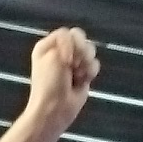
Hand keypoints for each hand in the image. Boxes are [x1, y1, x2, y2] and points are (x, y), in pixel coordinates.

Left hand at [21, 24, 98, 141]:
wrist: (55, 108)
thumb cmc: (49, 83)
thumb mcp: (53, 55)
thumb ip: (68, 41)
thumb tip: (81, 44)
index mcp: (48, 46)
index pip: (67, 33)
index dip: (70, 43)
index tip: (66, 57)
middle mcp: (60, 52)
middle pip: (81, 39)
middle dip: (80, 52)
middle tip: (72, 65)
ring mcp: (72, 63)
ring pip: (90, 51)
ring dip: (86, 63)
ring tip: (76, 75)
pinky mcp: (83, 73)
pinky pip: (94, 64)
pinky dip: (90, 72)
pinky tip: (82, 81)